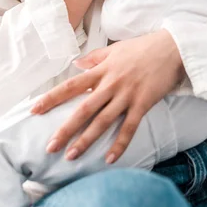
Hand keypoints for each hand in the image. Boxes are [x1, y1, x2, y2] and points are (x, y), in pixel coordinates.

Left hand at [30, 30, 184, 163]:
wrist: (171, 48)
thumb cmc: (143, 48)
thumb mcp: (115, 49)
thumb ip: (95, 57)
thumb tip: (77, 64)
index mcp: (102, 69)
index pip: (72, 85)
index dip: (52, 98)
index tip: (35, 109)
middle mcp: (111, 83)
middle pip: (84, 108)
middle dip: (66, 128)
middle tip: (50, 147)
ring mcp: (127, 94)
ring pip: (103, 121)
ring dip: (86, 140)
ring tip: (71, 156)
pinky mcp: (143, 103)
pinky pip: (129, 127)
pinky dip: (120, 143)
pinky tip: (109, 158)